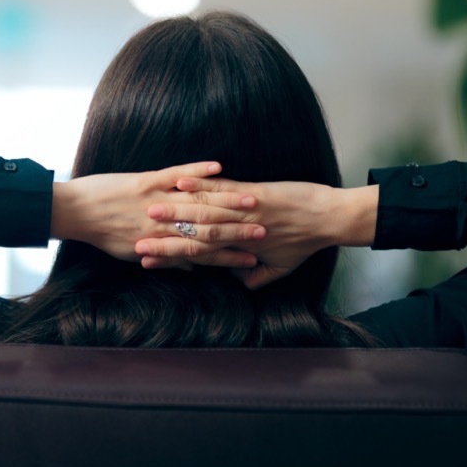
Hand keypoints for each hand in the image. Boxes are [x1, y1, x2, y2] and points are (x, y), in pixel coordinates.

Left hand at [52, 162, 262, 267]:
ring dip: (227, 202)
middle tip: (265, 232)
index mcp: (159, 243)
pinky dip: (197, 171)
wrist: (73, 212)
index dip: (229, 256)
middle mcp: (161, 226)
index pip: (202, 253)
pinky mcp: (145, 181)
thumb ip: (164, 256)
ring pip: (197, 203)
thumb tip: (187, 264)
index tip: (254, 259)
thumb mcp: (133, 252)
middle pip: (207, 229)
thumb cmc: (102, 233)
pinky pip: (176, 174)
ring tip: (254, 201)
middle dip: (238, 231)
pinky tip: (218, 166)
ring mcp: (155, 201)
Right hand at [135, 177, 358, 288]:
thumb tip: (241, 284)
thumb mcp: (283, 267)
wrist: (331, 220)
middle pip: (193, 237)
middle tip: (135, 239)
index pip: (197, 257)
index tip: (144, 260)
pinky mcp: (253, 193)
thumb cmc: (307, 242)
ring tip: (148, 209)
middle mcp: (238, 233)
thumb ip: (258, 278)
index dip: (169, 259)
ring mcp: (244, 212)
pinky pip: (223, 188)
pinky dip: (200, 182)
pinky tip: (179, 183)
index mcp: (240, 251)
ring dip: (173, 210)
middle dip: (162, 238)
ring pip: (203, 211)